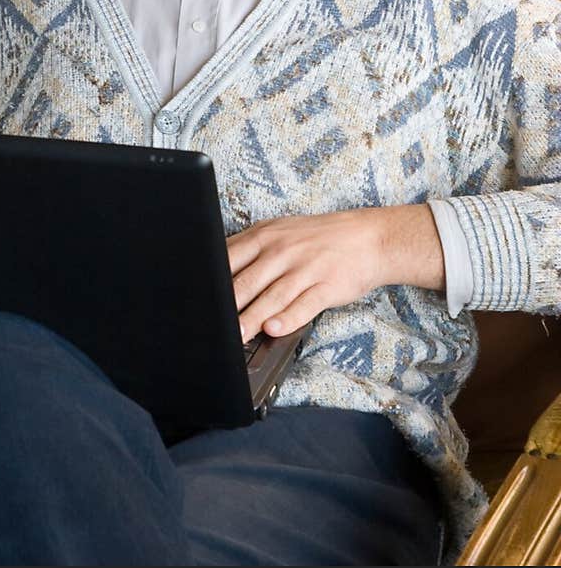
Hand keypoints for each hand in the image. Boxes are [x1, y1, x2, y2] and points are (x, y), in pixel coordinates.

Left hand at [228, 203, 444, 340]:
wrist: (368, 237)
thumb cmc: (318, 237)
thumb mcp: (280, 232)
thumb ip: (250, 250)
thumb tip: (217, 271)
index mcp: (265, 236)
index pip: (229, 259)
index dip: (212, 282)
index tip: (198, 300)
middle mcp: (282, 251)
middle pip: (247, 281)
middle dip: (227, 306)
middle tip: (212, 326)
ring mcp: (305, 268)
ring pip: (272, 296)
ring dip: (252, 318)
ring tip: (236, 335)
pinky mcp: (326, 285)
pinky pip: (304, 304)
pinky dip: (287, 318)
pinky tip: (273, 329)